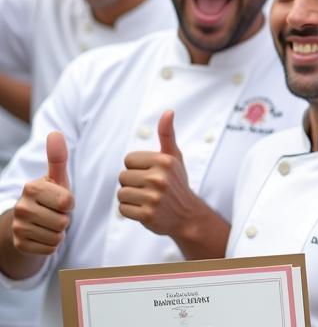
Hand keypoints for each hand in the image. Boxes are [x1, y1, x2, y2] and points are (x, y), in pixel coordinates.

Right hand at [10, 132, 73, 254]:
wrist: (31, 220)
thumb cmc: (50, 195)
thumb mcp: (56, 178)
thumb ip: (58, 158)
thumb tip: (55, 133)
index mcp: (31, 187)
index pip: (67, 201)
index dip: (69, 202)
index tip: (60, 199)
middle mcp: (20, 207)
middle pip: (63, 221)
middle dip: (64, 219)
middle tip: (54, 213)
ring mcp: (18, 227)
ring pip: (57, 236)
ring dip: (59, 232)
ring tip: (49, 223)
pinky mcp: (20, 245)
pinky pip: (50, 249)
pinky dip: (51, 244)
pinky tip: (43, 234)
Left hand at [117, 111, 198, 235]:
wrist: (188, 215)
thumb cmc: (177, 183)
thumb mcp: (174, 157)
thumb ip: (167, 134)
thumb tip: (169, 111)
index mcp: (164, 161)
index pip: (128, 160)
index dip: (136, 167)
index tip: (151, 174)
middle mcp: (159, 178)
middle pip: (122, 176)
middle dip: (133, 183)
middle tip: (150, 189)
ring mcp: (153, 198)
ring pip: (121, 193)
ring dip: (131, 198)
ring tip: (147, 199)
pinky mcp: (147, 215)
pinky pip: (122, 209)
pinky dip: (131, 211)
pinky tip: (145, 210)